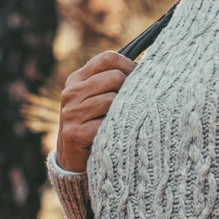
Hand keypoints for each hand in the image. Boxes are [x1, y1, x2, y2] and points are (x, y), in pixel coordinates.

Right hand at [57, 51, 134, 172]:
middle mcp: (71, 92)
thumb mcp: (96, 97)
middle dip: (129, 90)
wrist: (72, 160)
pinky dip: (115, 130)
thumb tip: (148, 66)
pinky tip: (113, 135)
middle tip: (133, 105)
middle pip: (114, 77)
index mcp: (77, 79)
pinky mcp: (74, 133)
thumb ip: (112, 80)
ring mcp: (71, 113)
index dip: (129, 65)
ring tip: (120, 121)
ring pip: (112, 100)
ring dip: (122, 112)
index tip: (139, 79)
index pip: (108, 58)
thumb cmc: (94, 123)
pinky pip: (106, 123)